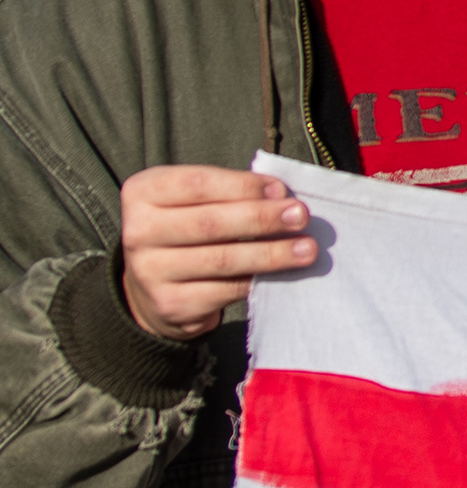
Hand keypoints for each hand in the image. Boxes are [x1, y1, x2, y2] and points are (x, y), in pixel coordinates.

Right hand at [119, 166, 308, 341]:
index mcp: (143, 192)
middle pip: (211, 222)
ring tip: (307, 249)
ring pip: (222, 259)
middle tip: (301, 216)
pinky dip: (259, 280)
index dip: (244, 186)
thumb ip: (229, 193)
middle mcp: (138, 232)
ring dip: (271, 253)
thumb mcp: (193, 201)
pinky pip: (226, 290)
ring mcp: (150, 271)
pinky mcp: (170, 304)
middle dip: (262, 218)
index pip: (198, 183)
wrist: (153, 288)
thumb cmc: (186, 230)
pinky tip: (284, 273)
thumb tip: (282, 197)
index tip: (281, 189)